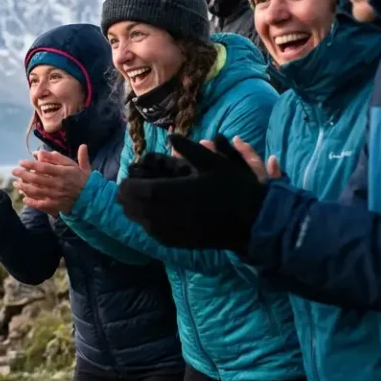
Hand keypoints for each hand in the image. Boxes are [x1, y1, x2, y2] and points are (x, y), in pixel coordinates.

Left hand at [10, 146, 91, 214]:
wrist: (92, 199)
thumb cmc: (84, 180)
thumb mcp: (78, 165)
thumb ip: (63, 157)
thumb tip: (48, 149)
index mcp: (63, 172)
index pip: (44, 167)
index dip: (31, 164)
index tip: (21, 162)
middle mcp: (58, 184)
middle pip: (37, 179)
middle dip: (23, 175)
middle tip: (14, 172)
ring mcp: (56, 195)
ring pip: (37, 191)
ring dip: (24, 188)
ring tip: (16, 184)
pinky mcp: (56, 205)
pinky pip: (42, 204)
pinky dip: (32, 202)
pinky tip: (25, 199)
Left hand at [115, 134, 267, 252]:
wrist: (253, 221)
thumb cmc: (234, 188)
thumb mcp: (214, 162)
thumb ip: (189, 149)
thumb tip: (171, 136)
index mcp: (174, 193)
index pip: (137, 191)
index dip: (128, 185)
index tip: (128, 177)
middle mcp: (168, 215)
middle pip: (135, 208)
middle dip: (127, 197)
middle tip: (127, 188)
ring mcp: (173, 232)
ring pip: (142, 223)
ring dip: (135, 211)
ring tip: (135, 201)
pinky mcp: (180, 243)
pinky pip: (154, 234)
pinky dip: (147, 223)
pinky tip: (150, 216)